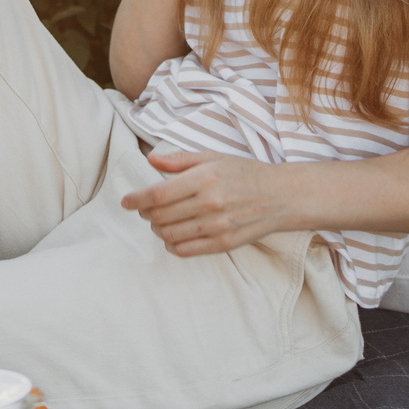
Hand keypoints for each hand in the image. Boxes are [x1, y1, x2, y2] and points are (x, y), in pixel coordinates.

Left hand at [122, 151, 293, 255]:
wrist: (281, 196)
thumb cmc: (246, 173)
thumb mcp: (214, 158)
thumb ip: (180, 161)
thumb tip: (151, 160)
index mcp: (204, 179)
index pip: (158, 195)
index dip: (136, 199)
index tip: (126, 201)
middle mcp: (209, 204)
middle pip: (160, 216)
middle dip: (145, 214)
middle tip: (145, 209)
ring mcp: (217, 226)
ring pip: (169, 235)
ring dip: (157, 229)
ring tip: (159, 221)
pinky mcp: (224, 244)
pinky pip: (185, 250)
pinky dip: (171, 245)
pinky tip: (172, 236)